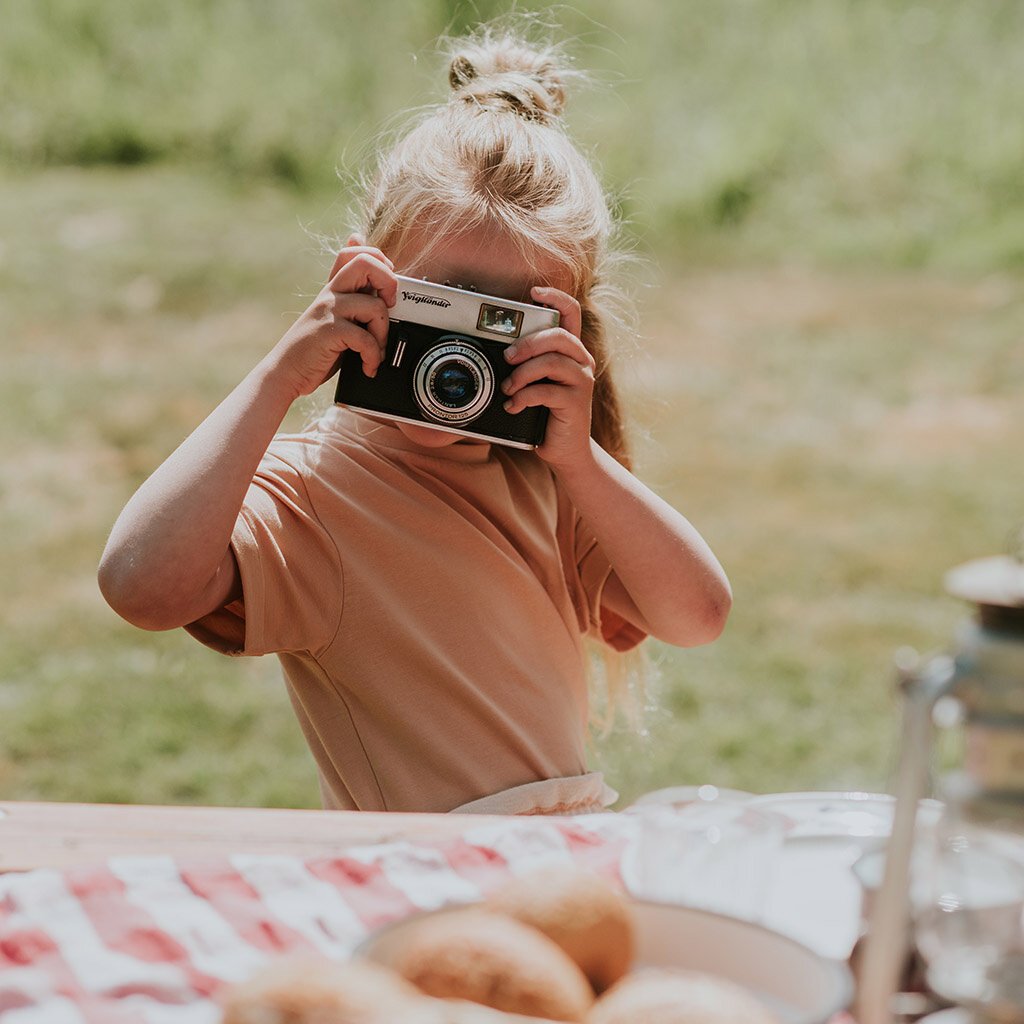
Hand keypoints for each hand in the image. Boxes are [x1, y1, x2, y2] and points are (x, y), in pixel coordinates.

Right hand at [268, 236, 397, 399]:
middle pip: (366, 262)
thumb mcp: (335, 317)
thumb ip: (352, 296)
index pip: (356, 251)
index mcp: (334, 287)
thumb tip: (363, 261)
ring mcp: (329, 310)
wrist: (287, 371)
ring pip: (375, 306)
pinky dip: (373, 356)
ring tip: (375, 352)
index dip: (380, 262)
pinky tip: (368, 366)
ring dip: (384, 334)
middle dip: (390, 283)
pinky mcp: (329, 332)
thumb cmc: (315, 348)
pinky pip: (366, 338)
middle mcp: (331, 293)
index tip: (384, 290)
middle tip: (389, 308)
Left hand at [501, 286, 595, 467]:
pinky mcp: (575, 403)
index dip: (556, 297)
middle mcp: (581, 363)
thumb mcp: (536, 383)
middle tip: (508, 358)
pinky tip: (514, 406)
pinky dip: (523, 398)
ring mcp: (581, 382)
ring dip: (522, 374)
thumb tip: (500, 351)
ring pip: (552, 362)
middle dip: (527, 343)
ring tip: (508, 388)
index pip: (571, 314)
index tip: (534, 292)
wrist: (564, 451)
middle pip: (559, 336)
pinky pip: (546, 391)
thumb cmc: (546, 414)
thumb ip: (527, 364)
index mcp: (571, 352)